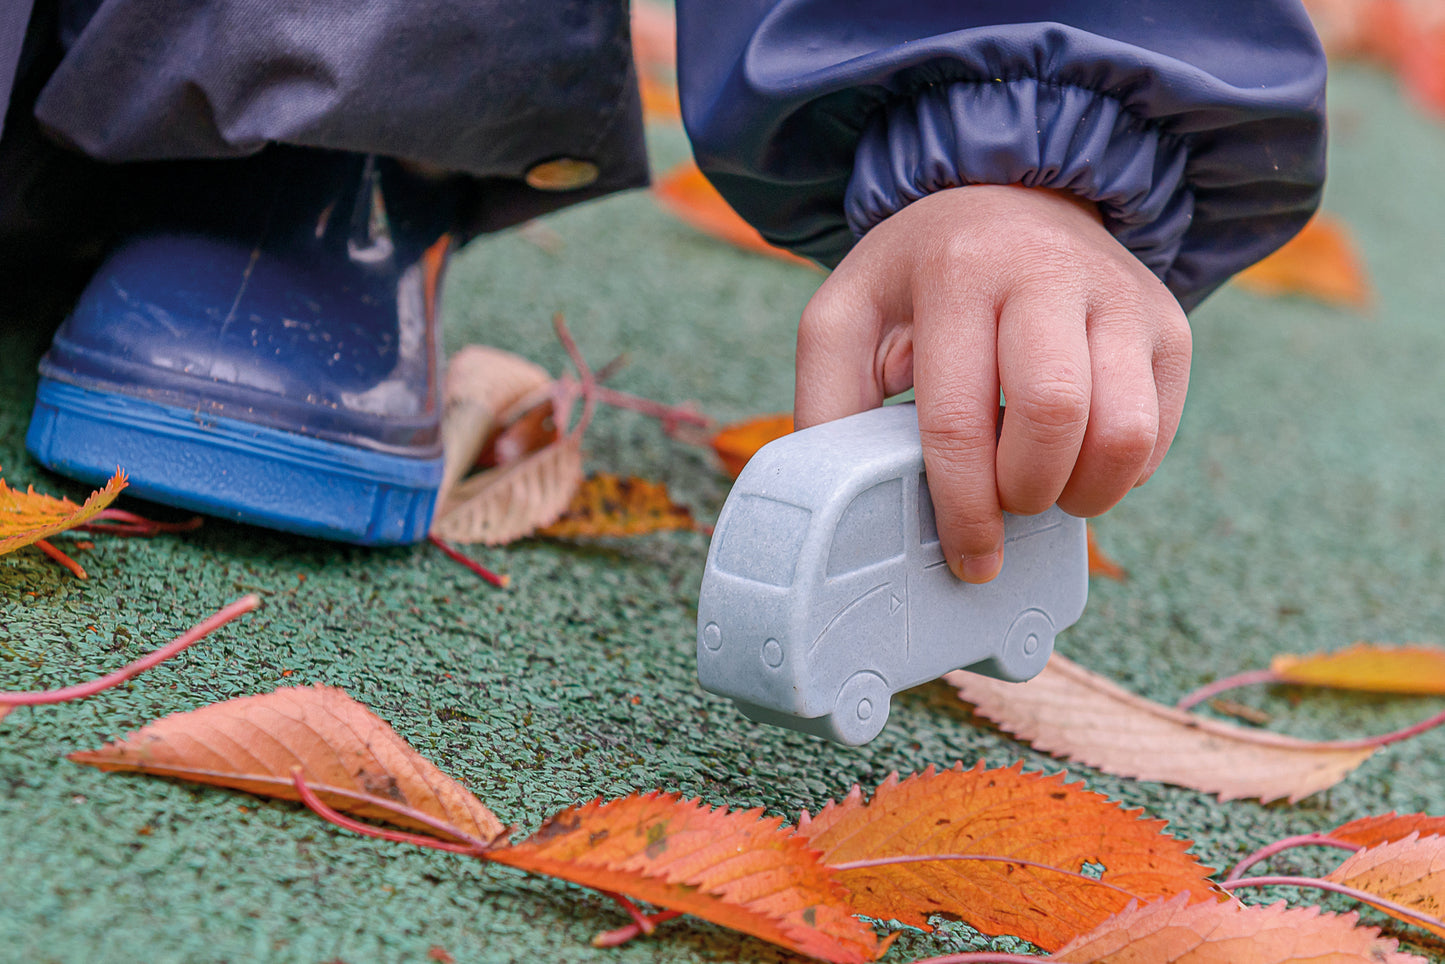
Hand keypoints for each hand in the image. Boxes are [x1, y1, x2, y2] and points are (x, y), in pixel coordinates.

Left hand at [794, 184, 1190, 582]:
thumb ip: (829, 404)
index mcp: (955, 272)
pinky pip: (1158, 430)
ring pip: (1125, 431)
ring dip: (1084, 492)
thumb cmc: (918, 281)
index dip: (964, 507)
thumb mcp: (845, 319)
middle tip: (1004, 505)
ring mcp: (1119, 294)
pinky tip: (1076, 457)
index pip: (959, 417)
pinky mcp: (1167, 322)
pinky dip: (1120, 472)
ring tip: (1044, 489)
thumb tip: (841, 508)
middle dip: (1026, 492)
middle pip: (1055, 417)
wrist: (1009, 199)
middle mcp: (1047, 270)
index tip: (969, 556)